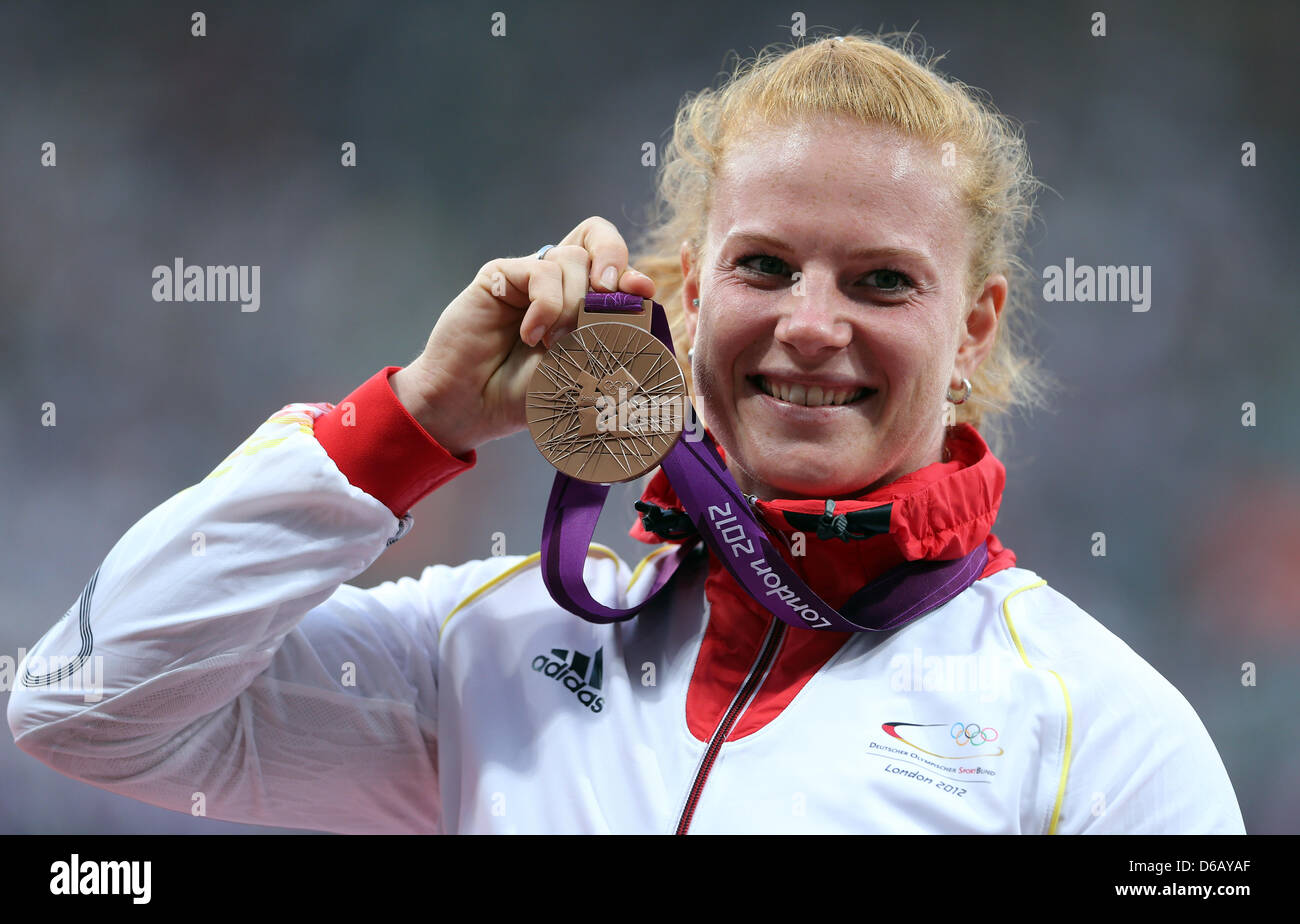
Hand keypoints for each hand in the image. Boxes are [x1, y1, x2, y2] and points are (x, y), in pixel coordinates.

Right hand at [390, 217, 655, 456]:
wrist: (472, 407)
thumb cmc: (524, 395)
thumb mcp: (580, 370)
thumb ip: (612, 333)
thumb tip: (644, 293)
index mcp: (583, 302)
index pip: (617, 266)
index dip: (631, 271)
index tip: (641, 293)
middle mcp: (558, 283)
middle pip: (598, 238)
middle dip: (613, 262)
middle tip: (607, 295)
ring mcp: (529, 277)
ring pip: (572, 258)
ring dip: (573, 303)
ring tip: (554, 344)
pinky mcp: (502, 276)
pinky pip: (541, 272)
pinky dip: (546, 306)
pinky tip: (532, 336)